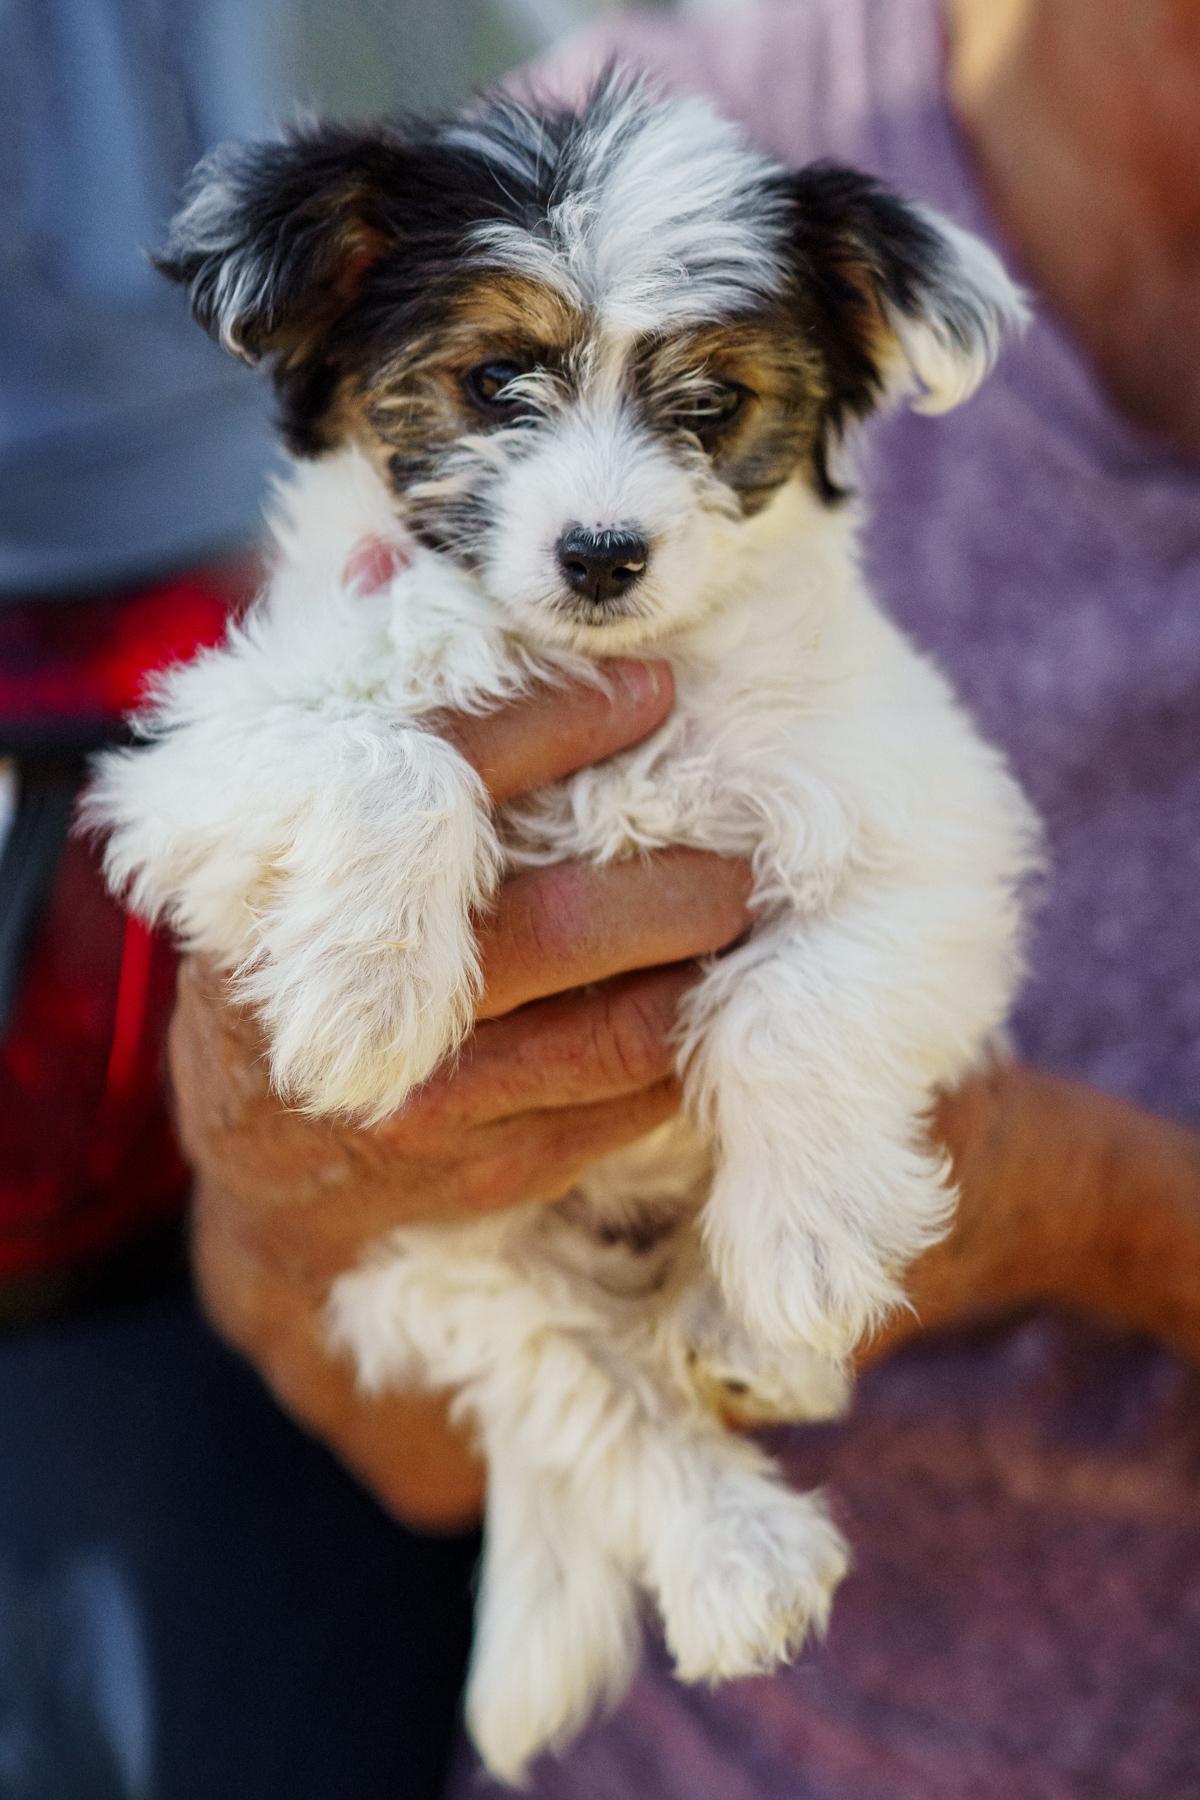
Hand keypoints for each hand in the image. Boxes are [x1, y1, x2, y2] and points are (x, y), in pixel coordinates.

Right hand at [177, 658, 753, 1527]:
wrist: (267, 1162)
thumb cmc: (292, 953)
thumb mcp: (287, 827)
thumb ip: (351, 697)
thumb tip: (389, 550)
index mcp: (294, 894)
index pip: (441, 784)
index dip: (558, 723)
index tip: (652, 688)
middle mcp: (361, 1007)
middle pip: (562, 925)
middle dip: (676, 877)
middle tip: (735, 842)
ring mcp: (427, 1105)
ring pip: (615, 1029)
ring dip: (700, 964)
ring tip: (742, 909)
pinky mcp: (485, 1172)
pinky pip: (623, 1107)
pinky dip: (679, 1047)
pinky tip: (702, 996)